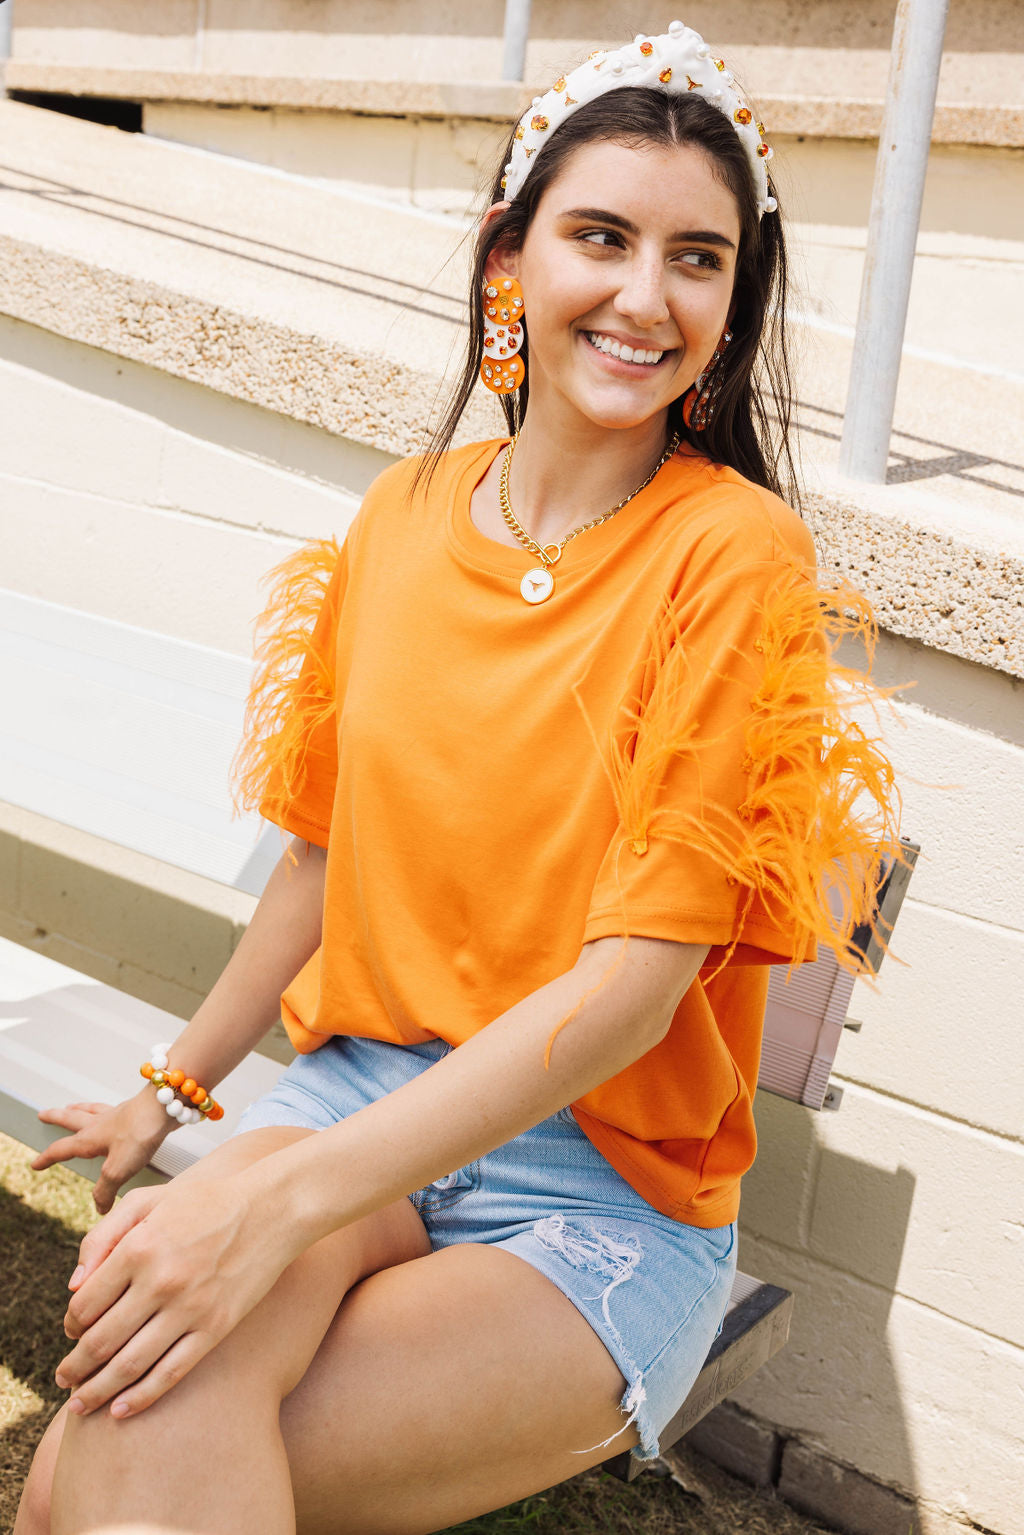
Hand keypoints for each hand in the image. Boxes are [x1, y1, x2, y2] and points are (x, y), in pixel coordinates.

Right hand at [32, 1091, 173, 1212]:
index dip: (47, 1158)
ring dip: (79, 1109)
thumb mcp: (117, 1171)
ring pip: (92, 1110)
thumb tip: (99, 1207)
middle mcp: (100, 1124)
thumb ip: (104, 1190)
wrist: (165, 1106)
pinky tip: (112, 1111)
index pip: (61, 1149)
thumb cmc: (139, 1133)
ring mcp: (118, 1115)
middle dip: (56, 1118)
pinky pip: (113, 1109)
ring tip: (71, 1106)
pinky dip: (105, 1109)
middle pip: (72, 1119)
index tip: (35, 1164)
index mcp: (90, 1138)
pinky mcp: (135, 1110)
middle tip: (43, 1114)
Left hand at [55, 1171, 301, 1418]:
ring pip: (130, 1364)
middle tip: (63, 1379)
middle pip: (101, 1340)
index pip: (86, 1303)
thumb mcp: (149, 1200)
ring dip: (97, 1390)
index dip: (70, 1324)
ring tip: (80, 1404)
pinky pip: (172, 1372)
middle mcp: (161, 1280)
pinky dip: (141, 1397)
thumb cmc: (205, 1202)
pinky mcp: (217, 1327)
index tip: (71, 1332)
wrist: (272, 1209)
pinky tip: (121, 1410)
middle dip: (75, 1367)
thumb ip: (103, 1236)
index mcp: (140, 1247)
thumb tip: (73, 1286)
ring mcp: (191, 1308)